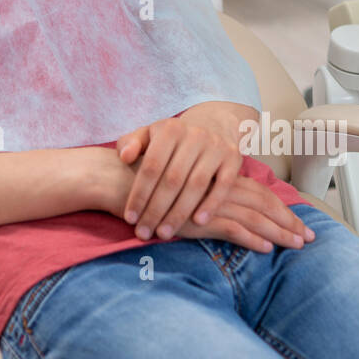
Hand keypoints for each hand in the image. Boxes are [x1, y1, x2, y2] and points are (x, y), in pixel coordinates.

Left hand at [116, 114, 243, 238]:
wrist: (213, 125)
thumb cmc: (171, 140)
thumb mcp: (148, 135)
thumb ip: (130, 143)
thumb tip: (124, 157)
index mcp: (169, 129)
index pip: (151, 166)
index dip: (139, 194)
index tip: (130, 218)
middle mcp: (194, 135)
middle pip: (172, 179)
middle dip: (156, 210)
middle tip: (144, 233)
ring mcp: (216, 146)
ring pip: (196, 185)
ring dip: (179, 213)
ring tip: (164, 233)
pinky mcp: (234, 158)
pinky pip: (223, 186)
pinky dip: (210, 205)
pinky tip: (197, 223)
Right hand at [171, 175, 315, 253]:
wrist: (130, 183)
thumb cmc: (159, 187)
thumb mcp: (193, 189)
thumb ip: (213, 197)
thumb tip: (234, 211)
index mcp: (223, 179)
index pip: (263, 193)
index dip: (284, 209)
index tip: (300, 223)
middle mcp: (222, 187)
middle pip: (266, 204)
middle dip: (290, 221)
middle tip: (309, 237)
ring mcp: (212, 202)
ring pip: (255, 217)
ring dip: (278, 232)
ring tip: (296, 245)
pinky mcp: (199, 218)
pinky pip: (232, 229)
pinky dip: (251, 238)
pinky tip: (265, 248)